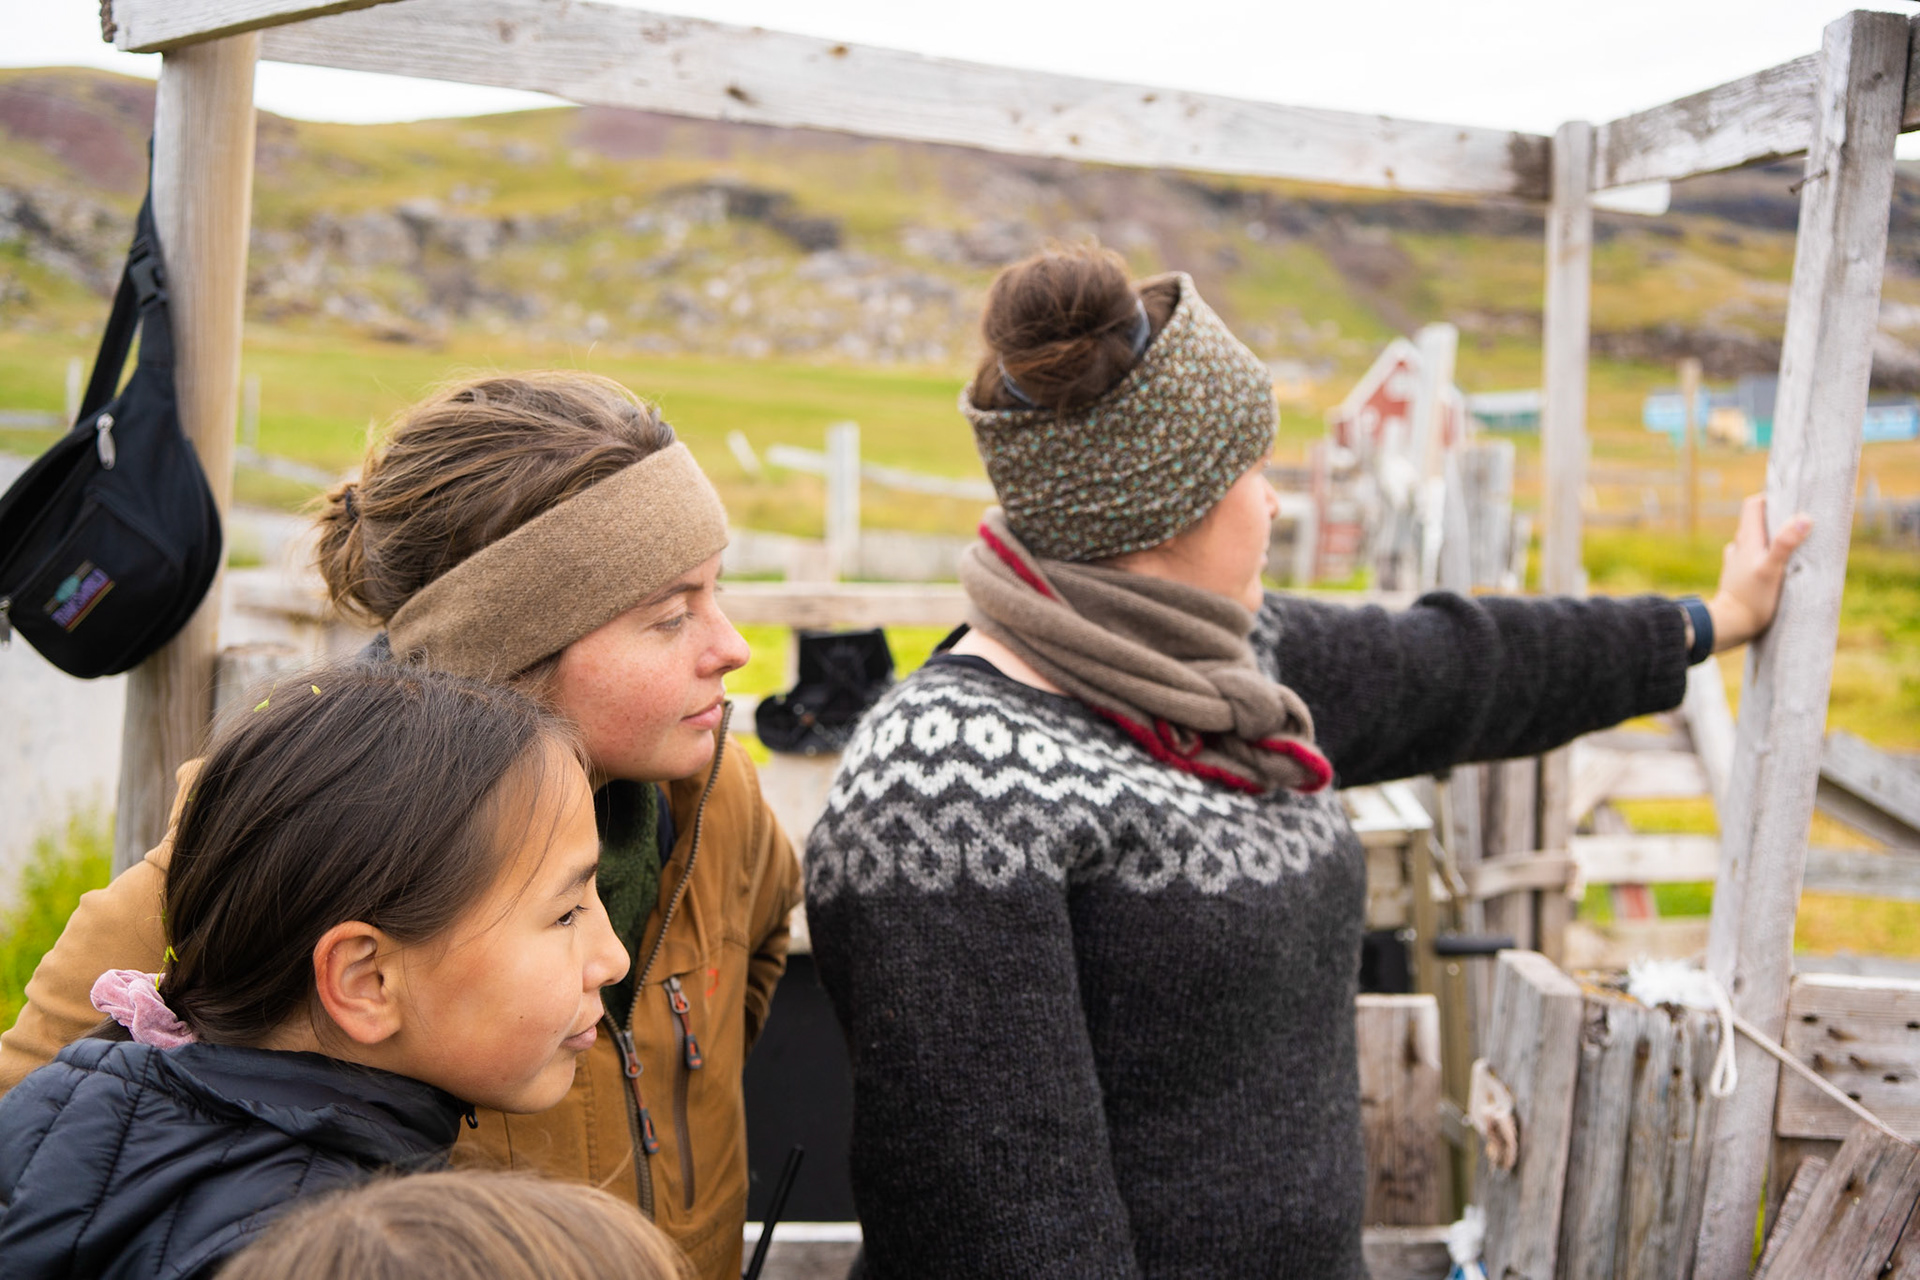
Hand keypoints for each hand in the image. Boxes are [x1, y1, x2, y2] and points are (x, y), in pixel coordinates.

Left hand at [1706, 494, 1812, 650]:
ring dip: (1772, 537)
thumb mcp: (1772, 569)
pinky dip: (1766, 555)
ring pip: (1755, 540)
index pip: (1753, 505)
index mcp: (1747, 539)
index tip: (1792, 499)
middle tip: (1801, 520)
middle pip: (1755, 521)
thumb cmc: (1751, 598)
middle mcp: (1739, 547)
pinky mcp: (1739, 577)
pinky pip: (1753, 558)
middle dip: (1776, 517)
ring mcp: (1737, 562)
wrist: (1729, 626)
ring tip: (1795, 543)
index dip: (1770, 498)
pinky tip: (1779, 565)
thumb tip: (1804, 518)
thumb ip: (1785, 544)